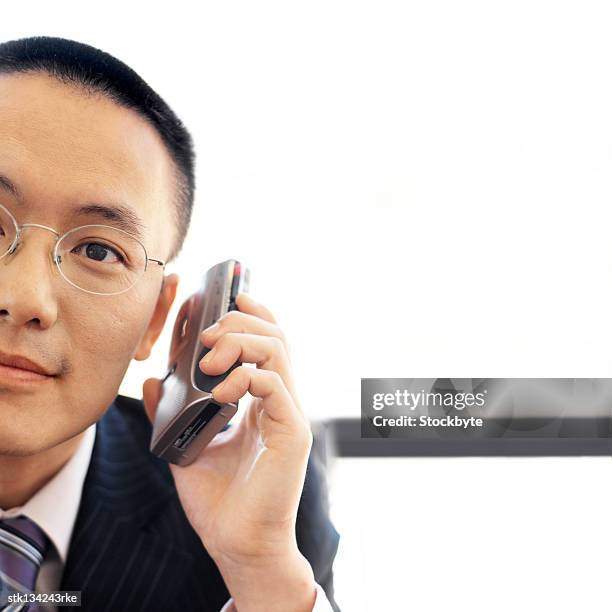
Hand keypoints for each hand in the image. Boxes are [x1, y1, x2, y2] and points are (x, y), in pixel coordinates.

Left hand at [142, 293, 316, 611]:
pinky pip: (274, 384)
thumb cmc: (218, 500)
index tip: (216, 300)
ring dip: (239, 343)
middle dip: (238, 321)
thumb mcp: (186, 445)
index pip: (262, 341)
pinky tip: (220, 395)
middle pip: (274, 334)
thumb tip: (152, 380)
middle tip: (207, 336)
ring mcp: (288, 413)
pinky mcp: (292, 431)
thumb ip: (172, 411)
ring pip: (278, 349)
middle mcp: (278, 399)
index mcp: (259, 400)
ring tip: (209, 363)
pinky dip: (245, 378)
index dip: (245, 314)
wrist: (238, 543)